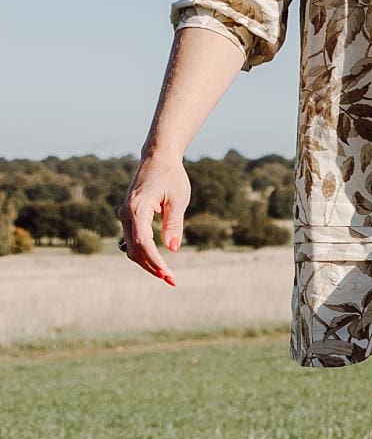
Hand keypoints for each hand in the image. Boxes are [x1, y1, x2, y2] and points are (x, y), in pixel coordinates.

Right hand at [117, 155, 189, 286]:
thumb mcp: (178, 200)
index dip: (154, 260)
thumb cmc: (171, 176)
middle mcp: (125, 213)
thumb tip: (172, 249)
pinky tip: (159, 263)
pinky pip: (133, 240)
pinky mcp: (129, 216)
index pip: (142, 242)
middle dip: (152, 267)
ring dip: (147, 263)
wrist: (158, 158)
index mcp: (136, 208)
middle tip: (172, 280)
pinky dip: (144, 253)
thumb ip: (174, 224)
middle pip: (134, 249)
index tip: (167, 273)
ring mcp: (125, 215)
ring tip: (167, 276)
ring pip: (131, 247)